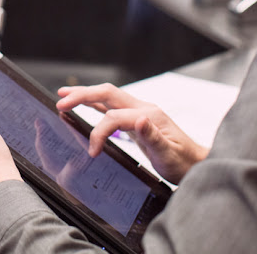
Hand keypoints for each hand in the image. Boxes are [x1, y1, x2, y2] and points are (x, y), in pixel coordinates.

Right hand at [56, 83, 208, 184]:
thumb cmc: (183, 162)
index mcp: (149, 115)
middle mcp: (142, 108)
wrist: (196, 163)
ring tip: (64, 96)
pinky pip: (111, 106)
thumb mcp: (169, 155)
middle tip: (61, 100)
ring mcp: (139, 111)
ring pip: (108, 97)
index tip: (92, 152)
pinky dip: (95, 104)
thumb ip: (154, 137)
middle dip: (83, 94)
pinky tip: (84, 104)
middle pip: (108, 93)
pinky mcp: (136, 119)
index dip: (99, 132)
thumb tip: (141, 120)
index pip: (115, 116)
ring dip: (86, 95)